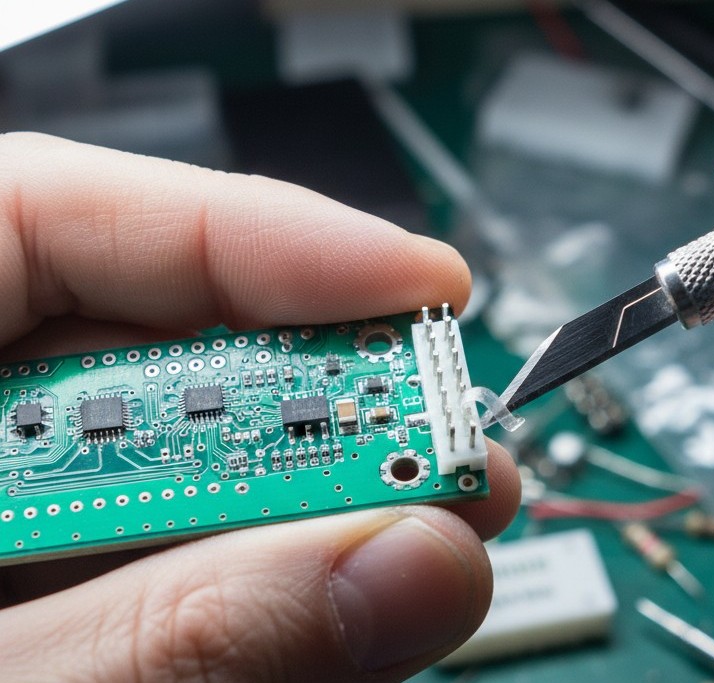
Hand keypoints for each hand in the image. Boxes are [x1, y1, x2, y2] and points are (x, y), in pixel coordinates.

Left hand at [0, 133, 519, 681]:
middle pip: (150, 343)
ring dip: (309, 504)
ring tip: (420, 541)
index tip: (417, 284)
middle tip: (443, 445)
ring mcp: (4, 496)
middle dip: (314, 395)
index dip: (261, 235)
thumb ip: (181, 629)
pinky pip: (167, 546)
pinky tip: (328, 598)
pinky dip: (258, 577)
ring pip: (181, 455)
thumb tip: (409, 567)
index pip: (62, 212)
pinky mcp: (43, 569)